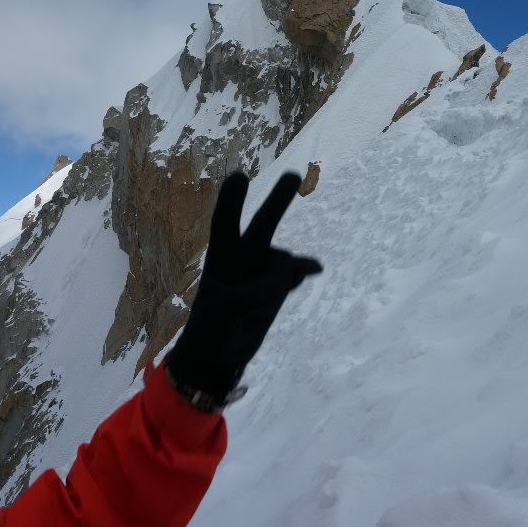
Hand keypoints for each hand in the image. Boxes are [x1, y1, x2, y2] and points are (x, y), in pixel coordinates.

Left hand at [165, 171, 321, 406]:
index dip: (232, 201)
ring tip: (259, 306)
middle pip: (262, 224)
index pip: (224, 222)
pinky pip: (297, 273)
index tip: (240, 177)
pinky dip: (305, 270)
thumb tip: (291, 277)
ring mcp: (264, 270)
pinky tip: (315, 269)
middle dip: (277, 200)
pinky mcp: (280, 285)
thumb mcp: (224, 312)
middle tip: (292, 174)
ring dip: (285, 272)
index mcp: (221, 258)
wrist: (221, 352)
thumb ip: (256, 292)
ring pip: (285, 261)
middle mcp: (244, 257)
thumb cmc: (212, 328)